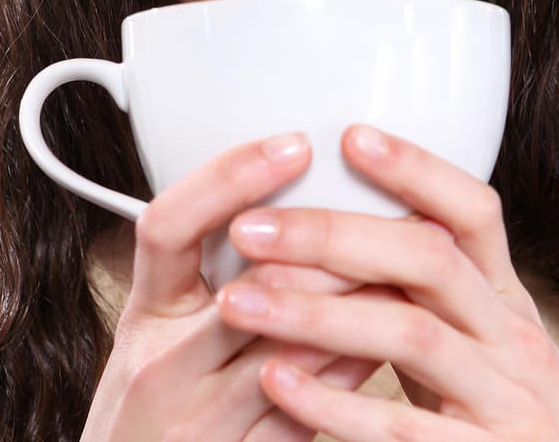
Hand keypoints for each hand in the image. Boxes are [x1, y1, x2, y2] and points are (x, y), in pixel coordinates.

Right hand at [81, 132, 383, 441]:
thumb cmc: (161, 415)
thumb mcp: (163, 340)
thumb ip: (210, 281)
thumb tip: (299, 208)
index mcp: (145, 317)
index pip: (169, 225)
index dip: (229, 178)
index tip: (296, 145)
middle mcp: (160, 368)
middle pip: (253, 288)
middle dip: (331, 248)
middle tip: (397, 209)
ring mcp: (198, 424)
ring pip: (294, 349)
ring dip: (359, 304)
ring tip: (412, 264)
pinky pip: (310, 410)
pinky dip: (354, 370)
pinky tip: (388, 341)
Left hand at [214, 125, 558, 440]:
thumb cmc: (506, 421)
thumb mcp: (484, 348)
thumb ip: (429, 298)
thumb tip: (343, 231)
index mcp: (508, 303)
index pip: (475, 213)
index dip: (417, 169)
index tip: (348, 138)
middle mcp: (514, 340)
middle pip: (430, 260)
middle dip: (334, 236)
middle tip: (250, 229)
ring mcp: (506, 401)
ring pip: (412, 335)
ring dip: (317, 316)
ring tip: (239, 302)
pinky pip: (403, 428)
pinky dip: (335, 405)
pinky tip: (277, 384)